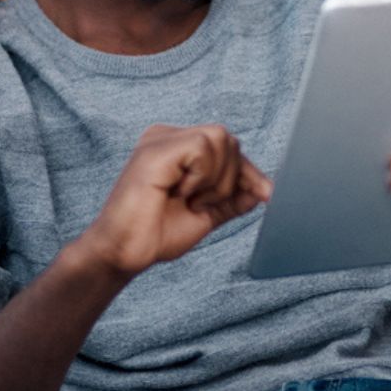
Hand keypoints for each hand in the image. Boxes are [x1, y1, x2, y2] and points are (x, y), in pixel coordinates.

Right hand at [72, 124, 272, 278]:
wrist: (123, 253)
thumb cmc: (155, 234)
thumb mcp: (205, 216)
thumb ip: (231, 200)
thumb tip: (263, 189)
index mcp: (177, 148)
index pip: (227, 146)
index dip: (249, 171)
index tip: (267, 194)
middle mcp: (167, 137)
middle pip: (228, 139)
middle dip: (230, 178)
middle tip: (200, 204)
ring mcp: (159, 140)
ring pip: (220, 138)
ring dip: (216, 180)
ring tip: (189, 199)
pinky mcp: (155, 149)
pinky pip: (201, 147)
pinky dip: (201, 176)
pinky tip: (180, 193)